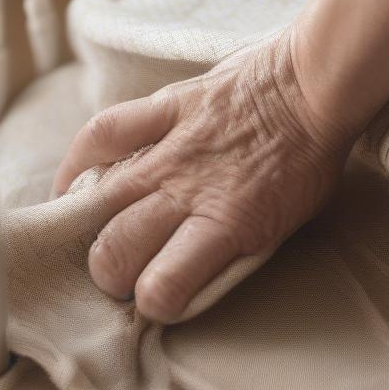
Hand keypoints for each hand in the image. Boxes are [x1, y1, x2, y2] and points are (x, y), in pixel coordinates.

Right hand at [53, 32, 351, 322]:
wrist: (315, 87)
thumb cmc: (310, 158)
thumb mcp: (285, 221)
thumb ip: (235, 247)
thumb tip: (196, 272)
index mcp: (227, 225)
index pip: (162, 287)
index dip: (153, 302)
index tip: (159, 298)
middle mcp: (188, 190)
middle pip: (117, 248)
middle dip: (111, 273)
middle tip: (123, 270)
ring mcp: (170, 148)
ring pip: (102, 199)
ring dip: (92, 226)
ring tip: (96, 232)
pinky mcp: (163, 108)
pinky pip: (103, 133)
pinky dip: (80, 161)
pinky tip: (72, 181)